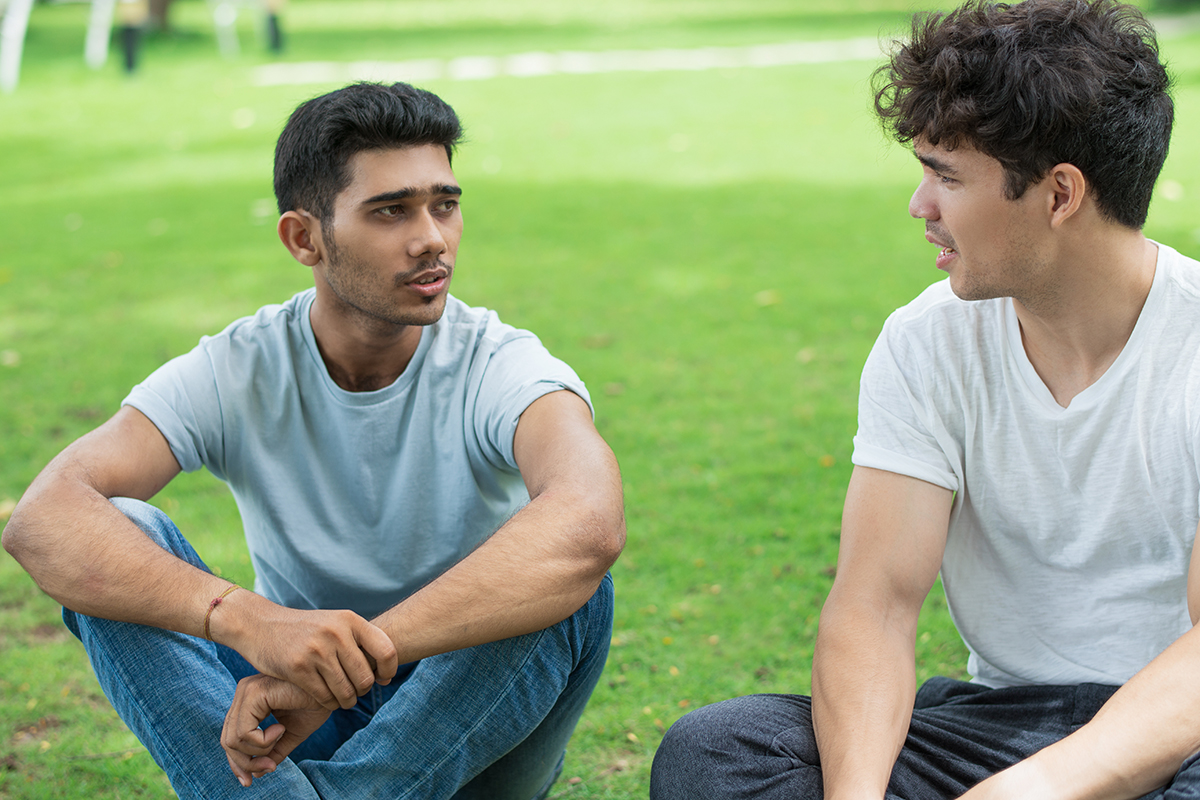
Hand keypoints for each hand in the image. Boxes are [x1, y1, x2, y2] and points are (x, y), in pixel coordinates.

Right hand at [220, 597, 398, 710]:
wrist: (260, 625)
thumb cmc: (304, 629)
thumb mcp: (334, 622)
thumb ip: (358, 639)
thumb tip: (386, 668)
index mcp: (350, 619)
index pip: (386, 651)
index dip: (389, 671)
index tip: (381, 679)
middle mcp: (336, 632)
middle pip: (365, 678)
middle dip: (362, 691)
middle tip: (354, 692)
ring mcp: (316, 650)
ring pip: (346, 692)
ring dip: (346, 701)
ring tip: (341, 699)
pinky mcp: (298, 668)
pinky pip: (324, 697)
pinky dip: (328, 704)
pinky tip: (324, 699)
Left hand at [221, 674, 331, 787]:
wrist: (334, 688)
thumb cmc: (316, 704)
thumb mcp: (290, 733)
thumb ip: (272, 751)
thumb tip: (256, 775)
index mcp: (250, 699)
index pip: (231, 736)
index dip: (239, 762)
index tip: (251, 780)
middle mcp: (244, 691)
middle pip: (228, 740)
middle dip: (246, 763)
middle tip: (269, 768)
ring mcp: (247, 690)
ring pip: (233, 739)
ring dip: (259, 751)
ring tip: (280, 737)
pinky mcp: (254, 693)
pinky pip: (244, 732)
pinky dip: (262, 741)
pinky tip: (281, 729)